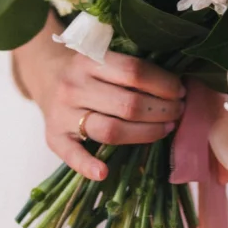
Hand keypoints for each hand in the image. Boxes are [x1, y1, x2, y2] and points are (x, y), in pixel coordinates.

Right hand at [14, 20, 184, 180]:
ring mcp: (62, 113)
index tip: (180, 91)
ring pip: (110, 130)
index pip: (134, 71)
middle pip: (127, 104)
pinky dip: (87, 165)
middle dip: (161, 110)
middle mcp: (74, 85)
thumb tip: (176, 84)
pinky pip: (72, 155)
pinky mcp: (53, 137)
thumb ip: (129, 66)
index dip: (163, 83)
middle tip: (178, 111)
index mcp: (90, 59)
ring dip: (145, 133)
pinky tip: (104, 173)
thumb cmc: (87, 69)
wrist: (47, 76)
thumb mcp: (102, 55)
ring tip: (166, 129)